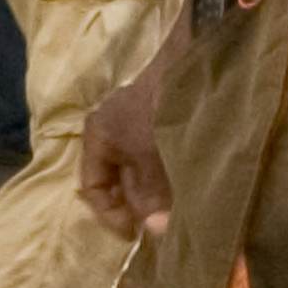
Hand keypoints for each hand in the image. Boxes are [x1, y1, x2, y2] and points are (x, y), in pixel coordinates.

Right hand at [80, 49, 173, 241]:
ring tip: (183, 213)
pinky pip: (167, 161)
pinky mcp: (169, 124)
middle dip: (142, 208)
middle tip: (166, 228)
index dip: (110, 215)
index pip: (92, 188)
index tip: (135, 234)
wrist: (191, 53)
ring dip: (163, 195)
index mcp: (99, 137)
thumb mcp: (151, 154)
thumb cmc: (160, 104)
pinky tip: (194, 188)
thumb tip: (154, 231)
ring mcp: (143, 128)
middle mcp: (116, 134)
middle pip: (123, 184)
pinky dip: (177, 178)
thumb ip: (151, 194)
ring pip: (148, 174)